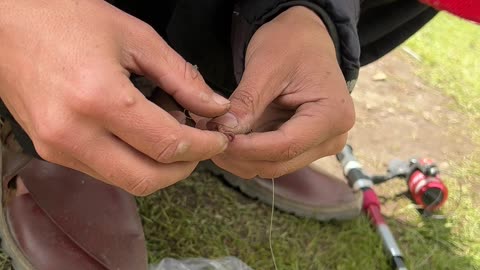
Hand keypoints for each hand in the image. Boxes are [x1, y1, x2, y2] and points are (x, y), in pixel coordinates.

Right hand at [0, 0, 229, 194]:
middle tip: (199, 144)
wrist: (4, 24)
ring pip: (126, 182)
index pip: (167, 144)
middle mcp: (73, 133)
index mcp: (98, 98)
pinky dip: (133, 161)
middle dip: (184, 168)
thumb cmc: (65, 18)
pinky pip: (105, 171)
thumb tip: (214, 107)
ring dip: (159, 167)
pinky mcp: (50, 152)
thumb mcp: (134, 37)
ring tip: (169, 132)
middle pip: (147, 179)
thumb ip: (181, 77)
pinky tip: (140, 134)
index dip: (203, 147)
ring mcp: (57, 148)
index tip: (218, 139)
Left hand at [207, 6, 354, 178]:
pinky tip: (227, 134)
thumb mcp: (266, 65)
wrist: (305, 37)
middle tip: (207, 136)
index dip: (247, 148)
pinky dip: (246, 150)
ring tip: (213, 132)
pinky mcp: (303, 146)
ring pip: (271, 165)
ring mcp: (318, 145)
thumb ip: (247, 101)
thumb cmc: (291, 43)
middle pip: (279, 162)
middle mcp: (332, 137)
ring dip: (239, 156)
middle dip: (240, 155)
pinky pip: (270, 158)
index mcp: (332, 115)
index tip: (217, 138)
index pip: (286, 145)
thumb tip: (224, 131)